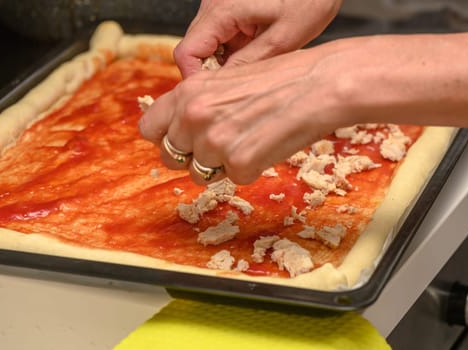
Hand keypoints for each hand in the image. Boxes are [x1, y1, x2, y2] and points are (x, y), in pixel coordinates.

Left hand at [140, 41, 351, 184]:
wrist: (318, 85)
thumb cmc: (280, 79)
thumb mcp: (226, 81)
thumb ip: (197, 104)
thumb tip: (182, 129)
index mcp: (188, 92)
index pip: (149, 129)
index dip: (164, 138)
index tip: (179, 141)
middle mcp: (194, 118)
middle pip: (171, 157)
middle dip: (192, 156)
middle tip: (221, 145)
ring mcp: (215, 144)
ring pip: (200, 174)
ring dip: (220, 166)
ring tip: (249, 141)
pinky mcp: (240, 165)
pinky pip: (234, 179)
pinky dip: (249, 170)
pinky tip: (266, 147)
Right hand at [174, 0, 341, 76]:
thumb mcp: (283, 39)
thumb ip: (247, 64)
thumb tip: (222, 86)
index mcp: (222, 10)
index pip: (186, 52)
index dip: (195, 78)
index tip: (214, 94)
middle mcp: (214, 4)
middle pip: (194, 49)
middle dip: (212, 71)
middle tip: (240, 83)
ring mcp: (220, 4)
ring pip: (207, 44)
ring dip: (225, 61)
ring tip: (254, 64)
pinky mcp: (230, 7)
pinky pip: (221, 36)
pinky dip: (233, 50)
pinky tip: (256, 52)